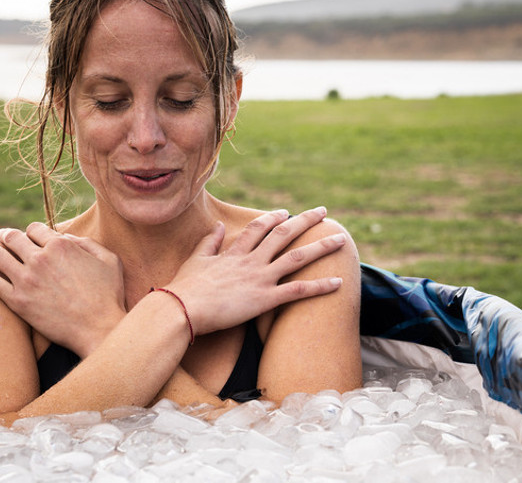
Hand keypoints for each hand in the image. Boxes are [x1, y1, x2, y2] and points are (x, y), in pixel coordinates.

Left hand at [0, 223, 125, 356]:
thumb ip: (88, 243)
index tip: (30, 236)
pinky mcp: (17, 301)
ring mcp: (25, 279)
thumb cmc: (108, 295)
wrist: (98, 328)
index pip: (36, 228)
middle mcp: (40, 258)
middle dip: (5, 234)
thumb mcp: (109, 260)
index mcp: (61, 245)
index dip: (32, 231)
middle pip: (13, 237)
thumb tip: (68, 238)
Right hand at [166, 207, 346, 335]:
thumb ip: (209, 242)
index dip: (273, 219)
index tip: (285, 213)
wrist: (181, 309)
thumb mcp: (196, 260)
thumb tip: (218, 226)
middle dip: (305, 221)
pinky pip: (298, 291)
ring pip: (297, 257)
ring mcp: (260, 278)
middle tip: (323, 212)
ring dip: (321, 247)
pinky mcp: (264, 299)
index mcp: (234, 253)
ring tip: (341, 239)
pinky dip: (320, 286)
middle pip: (284, 234)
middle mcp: (251, 261)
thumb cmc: (185, 288)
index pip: (258, 228)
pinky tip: (338, 282)